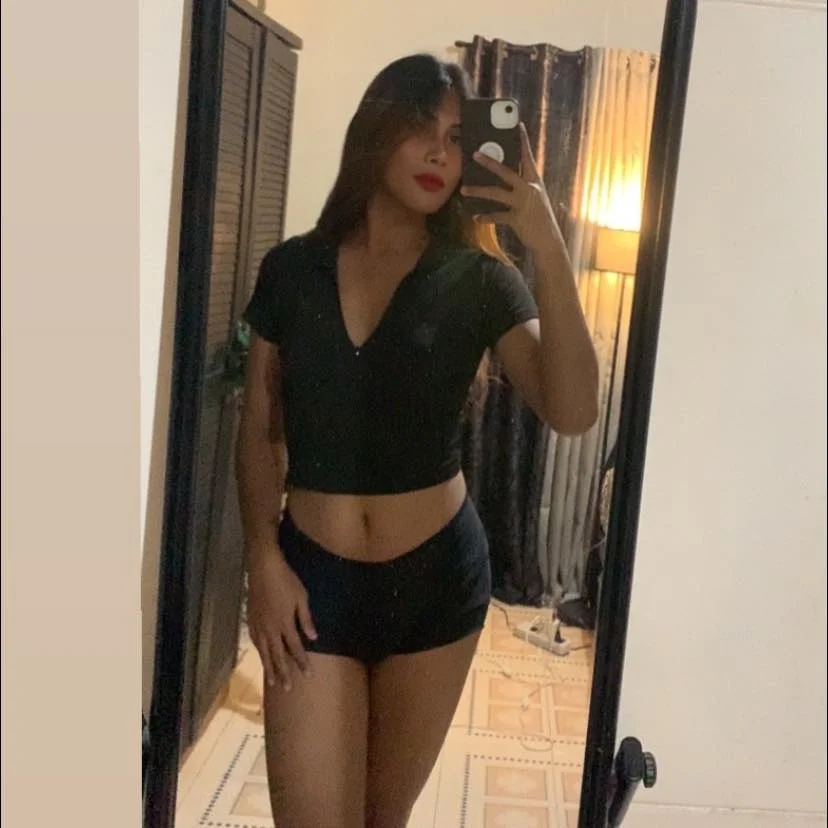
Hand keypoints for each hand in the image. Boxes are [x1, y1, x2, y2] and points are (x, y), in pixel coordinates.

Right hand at [246, 547, 317, 690]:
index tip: (307, 675)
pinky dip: (260, 652)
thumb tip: (313, 637)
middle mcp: (270, 629)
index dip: (302, 662)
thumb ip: (306, 619)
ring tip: (273, 682)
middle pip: (277, 655)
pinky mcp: (251, 619)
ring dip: (269, 667)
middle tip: (287, 688)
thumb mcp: (301, 597)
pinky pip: (256, 641)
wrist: (263, 568)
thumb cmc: (286, 580)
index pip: (295, 648)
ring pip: (264, 651)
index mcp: (284, 624)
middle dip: (284, 672)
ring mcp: (259, 625)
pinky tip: (262, 656)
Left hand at [461, 123, 564, 254]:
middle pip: (506, 172)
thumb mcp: (535, 198)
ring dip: (478, 191)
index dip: (523, 141)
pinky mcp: (517, 219)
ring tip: (463, 190)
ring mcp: (523, 203)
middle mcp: (529, 189)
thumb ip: (522, 187)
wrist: (549, 240)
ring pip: (495, 193)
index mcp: (535, 182)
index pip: (528, 157)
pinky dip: (485, 217)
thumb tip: (504, 178)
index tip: (518, 126)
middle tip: (475, 154)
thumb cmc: (540, 218)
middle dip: (489, 162)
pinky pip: (497, 216)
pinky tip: (476, 217)